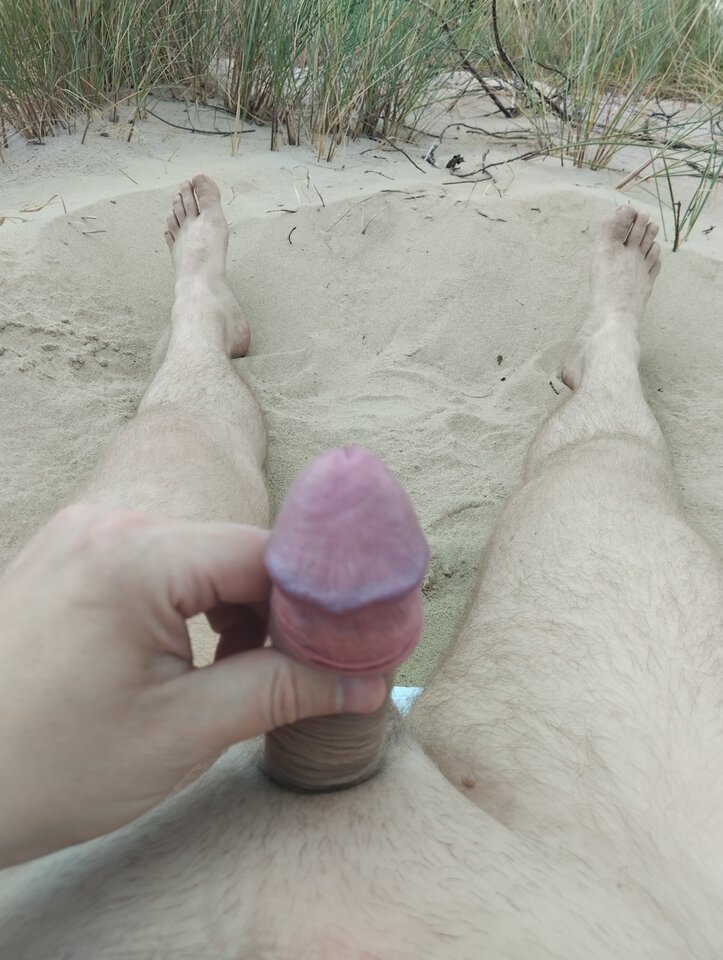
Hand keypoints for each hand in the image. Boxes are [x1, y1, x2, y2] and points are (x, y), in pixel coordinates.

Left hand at [0, 504, 385, 865]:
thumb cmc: (51, 766)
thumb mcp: (183, 733)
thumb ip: (283, 692)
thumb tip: (364, 681)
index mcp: (134, 557)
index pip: (263, 554)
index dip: (315, 602)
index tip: (346, 647)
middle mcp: (106, 526)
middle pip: (233, 549)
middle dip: (275, 609)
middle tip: (295, 669)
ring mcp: (82, 536)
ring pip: (198, 555)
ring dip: (235, 606)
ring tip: (236, 669)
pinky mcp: (71, 556)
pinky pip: (158, 562)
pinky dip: (191, 601)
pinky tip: (192, 651)